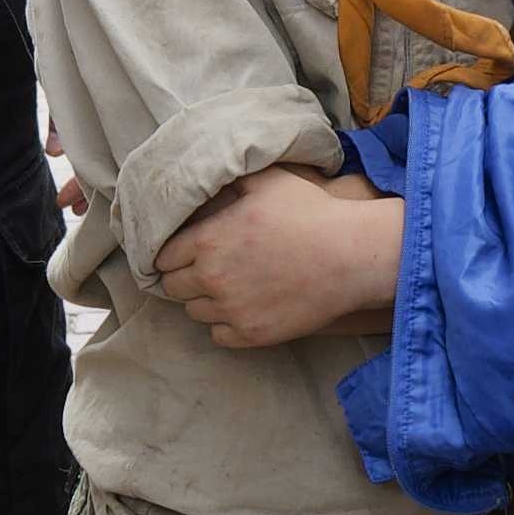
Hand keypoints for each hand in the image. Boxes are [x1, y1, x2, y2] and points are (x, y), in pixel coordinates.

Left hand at [148, 166, 402, 348]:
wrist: (350, 256)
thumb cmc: (310, 212)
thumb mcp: (267, 180)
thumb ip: (230, 179)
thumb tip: (210, 178)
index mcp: (208, 240)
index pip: (163, 257)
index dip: (172, 252)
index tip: (185, 250)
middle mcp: (211, 279)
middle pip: (172, 288)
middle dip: (183, 276)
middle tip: (203, 268)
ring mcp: (231, 311)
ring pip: (194, 312)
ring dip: (204, 300)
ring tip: (225, 287)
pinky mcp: (252, 335)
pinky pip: (218, 335)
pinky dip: (224, 323)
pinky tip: (241, 306)